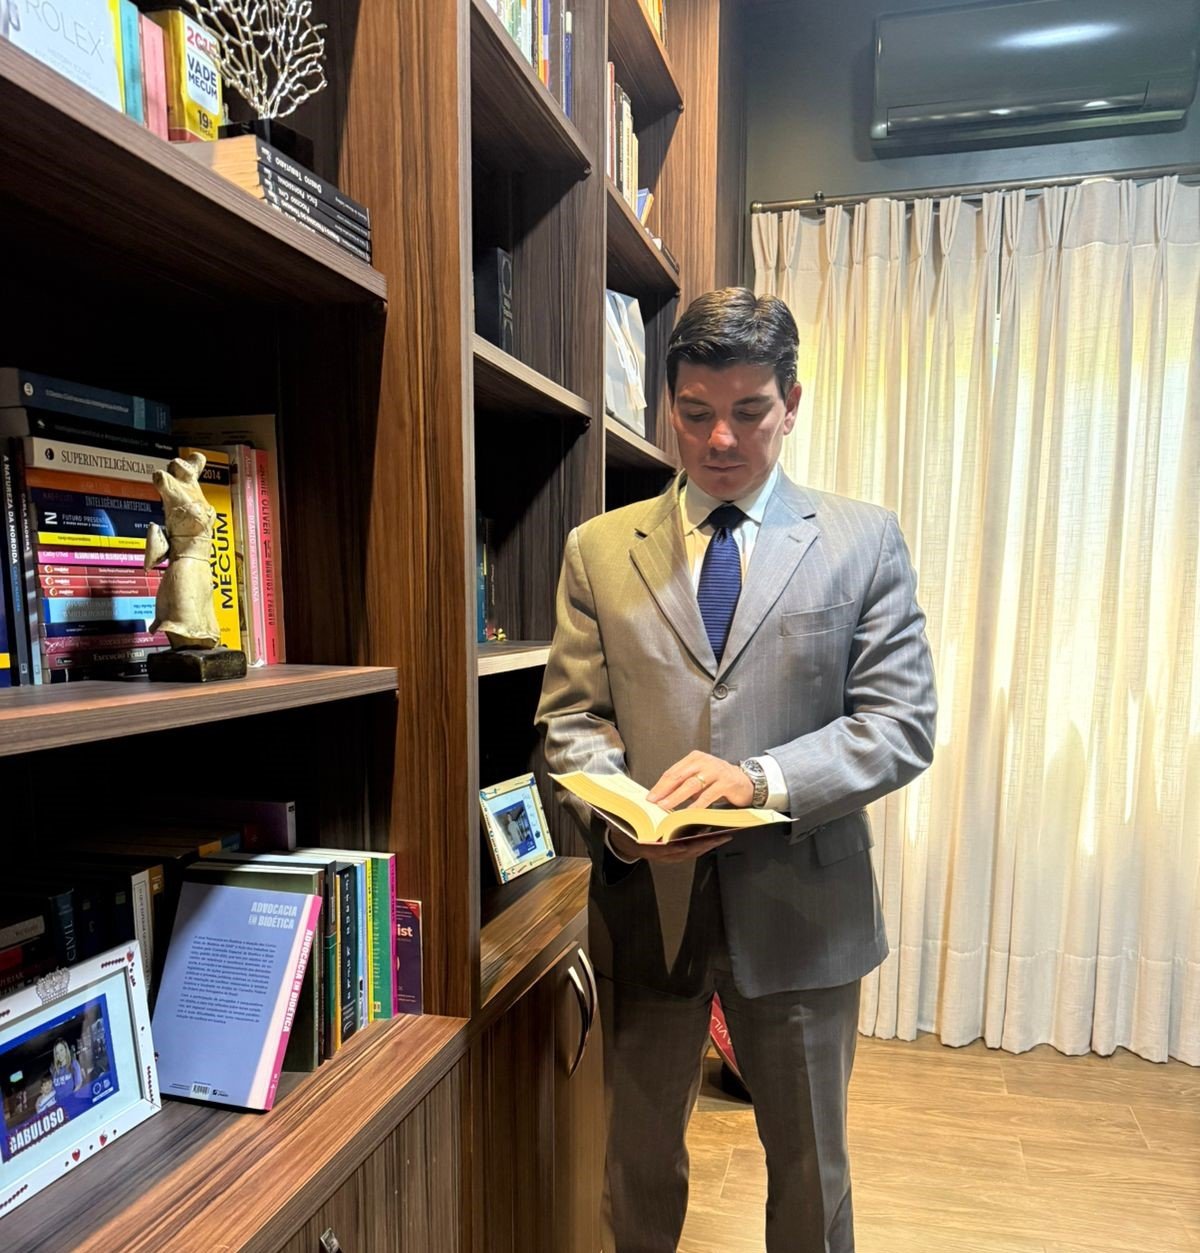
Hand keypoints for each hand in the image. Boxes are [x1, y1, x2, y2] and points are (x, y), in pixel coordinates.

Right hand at [607, 824, 731, 863]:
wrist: (624, 843)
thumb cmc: (623, 830)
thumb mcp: (617, 823)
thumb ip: (612, 817)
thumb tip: (600, 809)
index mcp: (648, 848)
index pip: (665, 850)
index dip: (679, 847)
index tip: (692, 841)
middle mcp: (661, 855)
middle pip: (685, 852)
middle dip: (703, 845)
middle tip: (719, 836)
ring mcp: (671, 855)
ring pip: (692, 852)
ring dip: (708, 845)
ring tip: (724, 834)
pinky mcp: (678, 852)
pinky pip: (693, 849)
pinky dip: (705, 843)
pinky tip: (716, 834)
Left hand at [647, 752, 753, 811]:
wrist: (745, 781)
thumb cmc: (718, 781)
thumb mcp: (700, 778)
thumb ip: (684, 783)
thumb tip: (663, 797)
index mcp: (694, 758)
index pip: (673, 772)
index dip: (660, 785)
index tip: (650, 797)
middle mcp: (704, 761)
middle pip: (679, 776)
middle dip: (664, 790)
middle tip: (653, 802)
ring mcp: (716, 771)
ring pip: (691, 785)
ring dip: (676, 797)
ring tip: (665, 806)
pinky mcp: (726, 782)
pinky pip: (708, 795)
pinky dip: (696, 805)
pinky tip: (688, 812)